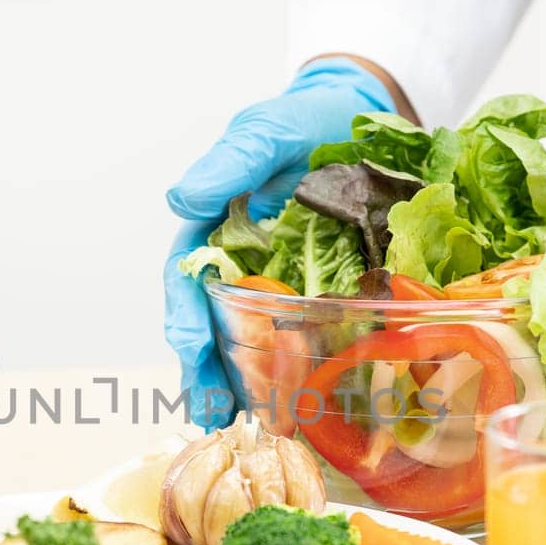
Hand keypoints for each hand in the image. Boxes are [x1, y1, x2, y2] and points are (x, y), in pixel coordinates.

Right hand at [165, 57, 394, 426]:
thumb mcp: (268, 133)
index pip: (186, 282)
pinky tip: (291, 406)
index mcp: (215, 231)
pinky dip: (289, 374)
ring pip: (246, 341)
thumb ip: (231, 162)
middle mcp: (239, 264)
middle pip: (209, 325)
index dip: (185, 317)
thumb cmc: (306, 122)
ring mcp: (277, 282)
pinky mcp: (317, 294)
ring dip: (241, 385)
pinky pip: (298, 340)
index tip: (191, 346)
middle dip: (207, 370)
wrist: (363, 120)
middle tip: (213, 412)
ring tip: (246, 424)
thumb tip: (182, 199)